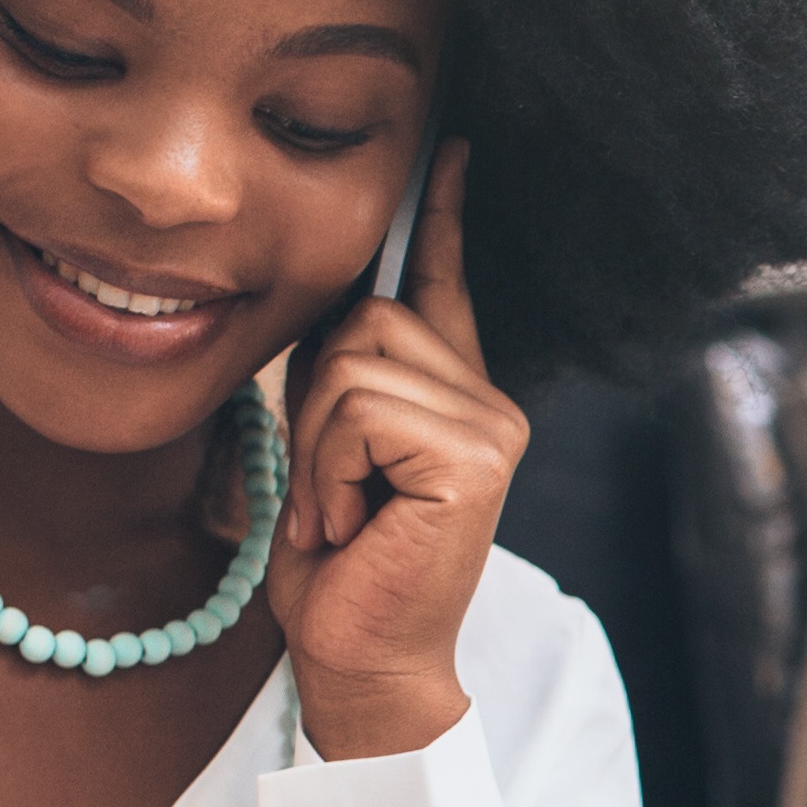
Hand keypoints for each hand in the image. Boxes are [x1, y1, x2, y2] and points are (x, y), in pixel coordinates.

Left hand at [270, 138, 517, 760]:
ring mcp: (490, 428)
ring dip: (317, 447)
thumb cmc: (340, 570)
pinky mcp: (474, 459)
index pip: (444, 283)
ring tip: (341, 513)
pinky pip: (361, 411)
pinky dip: (330, 471)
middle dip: (316, 399)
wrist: (362, 661)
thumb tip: (335, 305)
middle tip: (331, 490)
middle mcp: (488, 401)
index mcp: (454, 394)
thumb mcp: (329, 451)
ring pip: (355, 364)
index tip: (450, 145)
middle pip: (367, 317)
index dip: (443, 213)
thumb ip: (343, 379)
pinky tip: (351, 523)